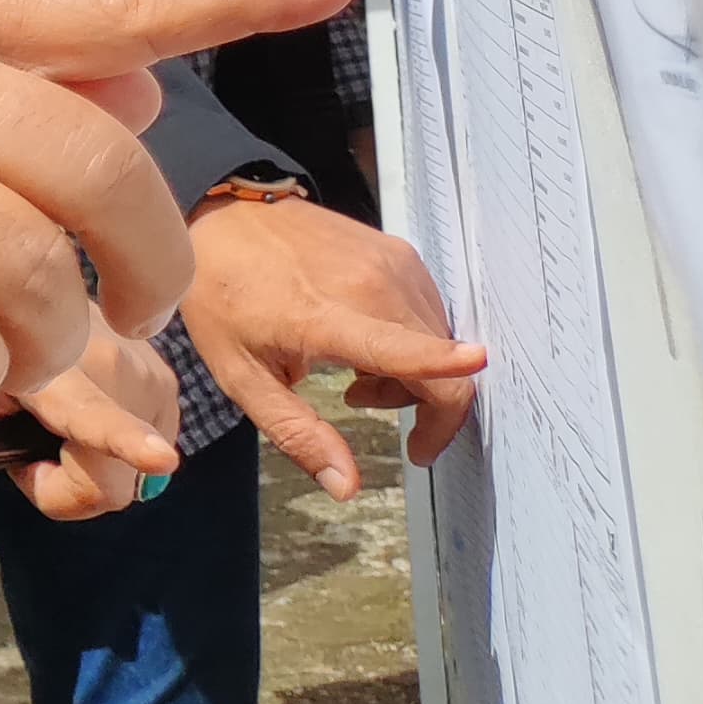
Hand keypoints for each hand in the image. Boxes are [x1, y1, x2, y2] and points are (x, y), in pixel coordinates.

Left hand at [0, 314, 180, 522]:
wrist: (25, 287)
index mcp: (54, 358)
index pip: (94, 412)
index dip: (125, 441)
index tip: (158, 458)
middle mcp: (115, 361)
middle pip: (111, 474)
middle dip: (67, 482)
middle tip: (24, 449)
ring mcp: (150, 371)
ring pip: (133, 470)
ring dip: (88, 465)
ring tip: (50, 427)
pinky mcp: (167, 382)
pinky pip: (149, 449)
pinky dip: (112, 449)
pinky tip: (80, 420)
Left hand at [179, 194, 483, 496]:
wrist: (226, 216)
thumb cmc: (225, 295)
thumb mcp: (242, 376)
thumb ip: (298, 434)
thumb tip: (348, 487)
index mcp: (330, 319)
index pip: (406, 347)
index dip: (448, 366)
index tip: (477, 369)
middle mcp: (372, 286)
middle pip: (442, 367)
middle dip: (418, 405)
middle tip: (358, 400)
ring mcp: (392, 263)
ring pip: (440, 341)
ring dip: (413, 372)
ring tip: (351, 369)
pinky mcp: (401, 251)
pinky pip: (430, 312)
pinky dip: (412, 338)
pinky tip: (364, 336)